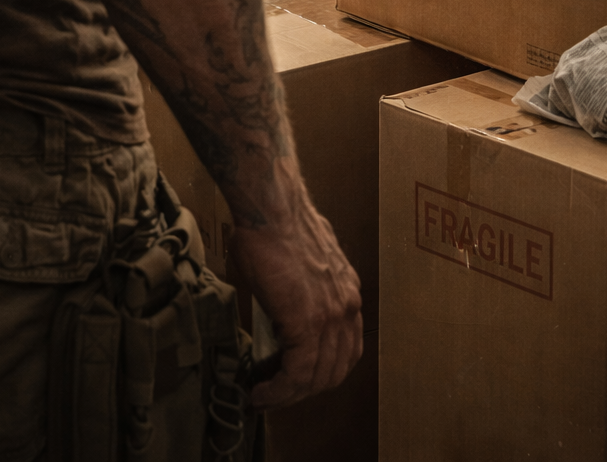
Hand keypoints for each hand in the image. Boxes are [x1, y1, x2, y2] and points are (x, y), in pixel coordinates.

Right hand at [231, 182, 362, 409]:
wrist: (271, 209)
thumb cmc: (276, 226)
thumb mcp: (300, 263)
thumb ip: (301, 288)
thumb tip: (284, 305)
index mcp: (347, 291)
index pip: (345, 349)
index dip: (321, 371)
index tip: (296, 380)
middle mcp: (347, 307)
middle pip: (334, 370)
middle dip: (304, 390)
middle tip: (276, 395)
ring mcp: (330, 317)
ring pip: (316, 378)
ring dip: (287, 396)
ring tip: (263, 397)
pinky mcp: (307, 324)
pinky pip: (296, 374)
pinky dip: (278, 392)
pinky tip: (260, 393)